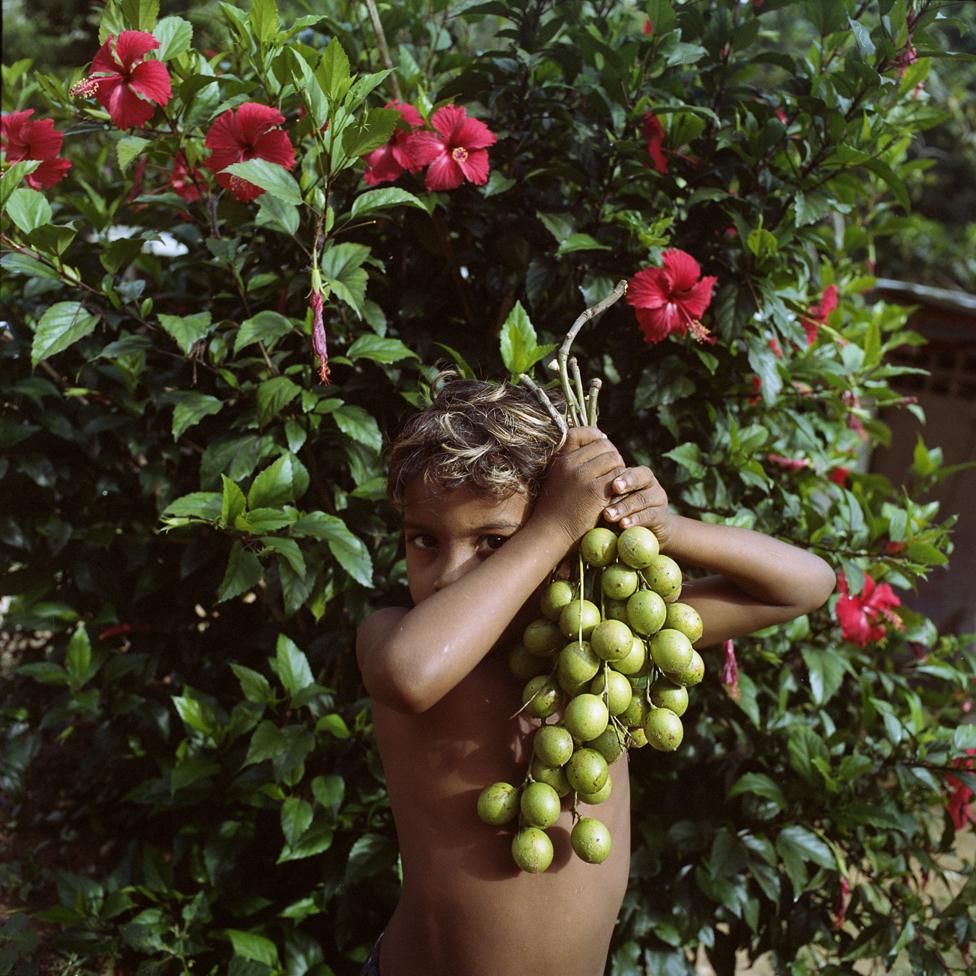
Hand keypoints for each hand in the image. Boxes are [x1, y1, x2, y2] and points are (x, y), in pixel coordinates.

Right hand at [532, 426, 624, 546]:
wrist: (550, 534)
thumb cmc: (554, 510)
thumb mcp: (556, 479)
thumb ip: (571, 463)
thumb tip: (599, 441)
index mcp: (559, 459)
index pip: (581, 433)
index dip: (596, 436)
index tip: (603, 443)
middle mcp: (570, 463)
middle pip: (604, 446)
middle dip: (612, 457)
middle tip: (613, 472)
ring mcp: (583, 476)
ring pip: (615, 459)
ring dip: (620, 470)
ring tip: (615, 484)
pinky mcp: (596, 491)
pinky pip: (620, 476)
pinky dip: (623, 484)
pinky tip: (617, 494)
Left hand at [602, 465, 675, 547]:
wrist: (646, 533)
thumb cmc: (620, 512)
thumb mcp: (610, 501)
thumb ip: (601, 493)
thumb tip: (579, 486)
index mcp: (635, 474)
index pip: (630, 467)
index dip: (622, 473)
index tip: (611, 482)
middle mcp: (649, 483)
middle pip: (641, 477)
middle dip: (627, 482)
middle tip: (614, 488)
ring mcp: (657, 499)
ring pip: (643, 498)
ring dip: (625, 506)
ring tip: (609, 515)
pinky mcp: (661, 516)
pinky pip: (649, 515)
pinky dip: (635, 520)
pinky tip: (623, 524)